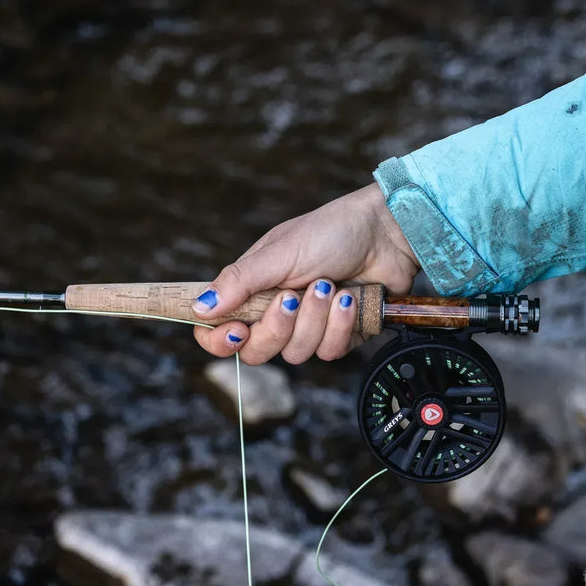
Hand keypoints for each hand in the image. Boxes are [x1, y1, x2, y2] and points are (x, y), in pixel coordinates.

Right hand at [192, 183, 419, 363]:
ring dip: (316, 319)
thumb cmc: (332, 232)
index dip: (221, 341)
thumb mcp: (280, 252)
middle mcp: (277, 312)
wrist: (386, 234)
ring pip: (297, 353)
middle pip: (257, 352)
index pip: (219, 331)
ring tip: (330, 286)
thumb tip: (200, 307)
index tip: (238, 330)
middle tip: (293, 297)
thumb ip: (239, 281)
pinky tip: (351, 298)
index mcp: (253, 290)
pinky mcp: (339, 335)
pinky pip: (330, 351)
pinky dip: (342, 324)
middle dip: (278, 327)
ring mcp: (309, 326)